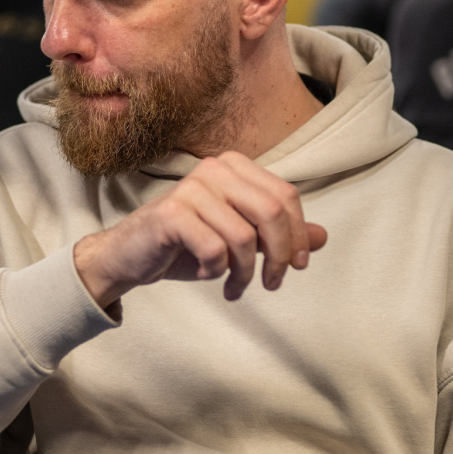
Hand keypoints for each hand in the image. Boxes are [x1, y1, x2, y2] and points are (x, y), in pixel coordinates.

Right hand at [74, 152, 327, 306]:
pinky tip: (204, 272)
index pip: (286, 197)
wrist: (130, 256)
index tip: (299, 265)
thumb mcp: (240, 239)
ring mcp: (191, 188)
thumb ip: (279, 235)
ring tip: (235, 286)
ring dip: (246, 272)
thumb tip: (322, 237)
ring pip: (245, 237)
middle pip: (272, 212)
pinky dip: (216, 271)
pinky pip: (215, 250)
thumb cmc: (187, 244)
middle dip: (280, 256)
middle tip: (273, 283)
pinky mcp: (171, 214)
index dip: (299, 234)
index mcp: (234, 167)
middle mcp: (215, 169)